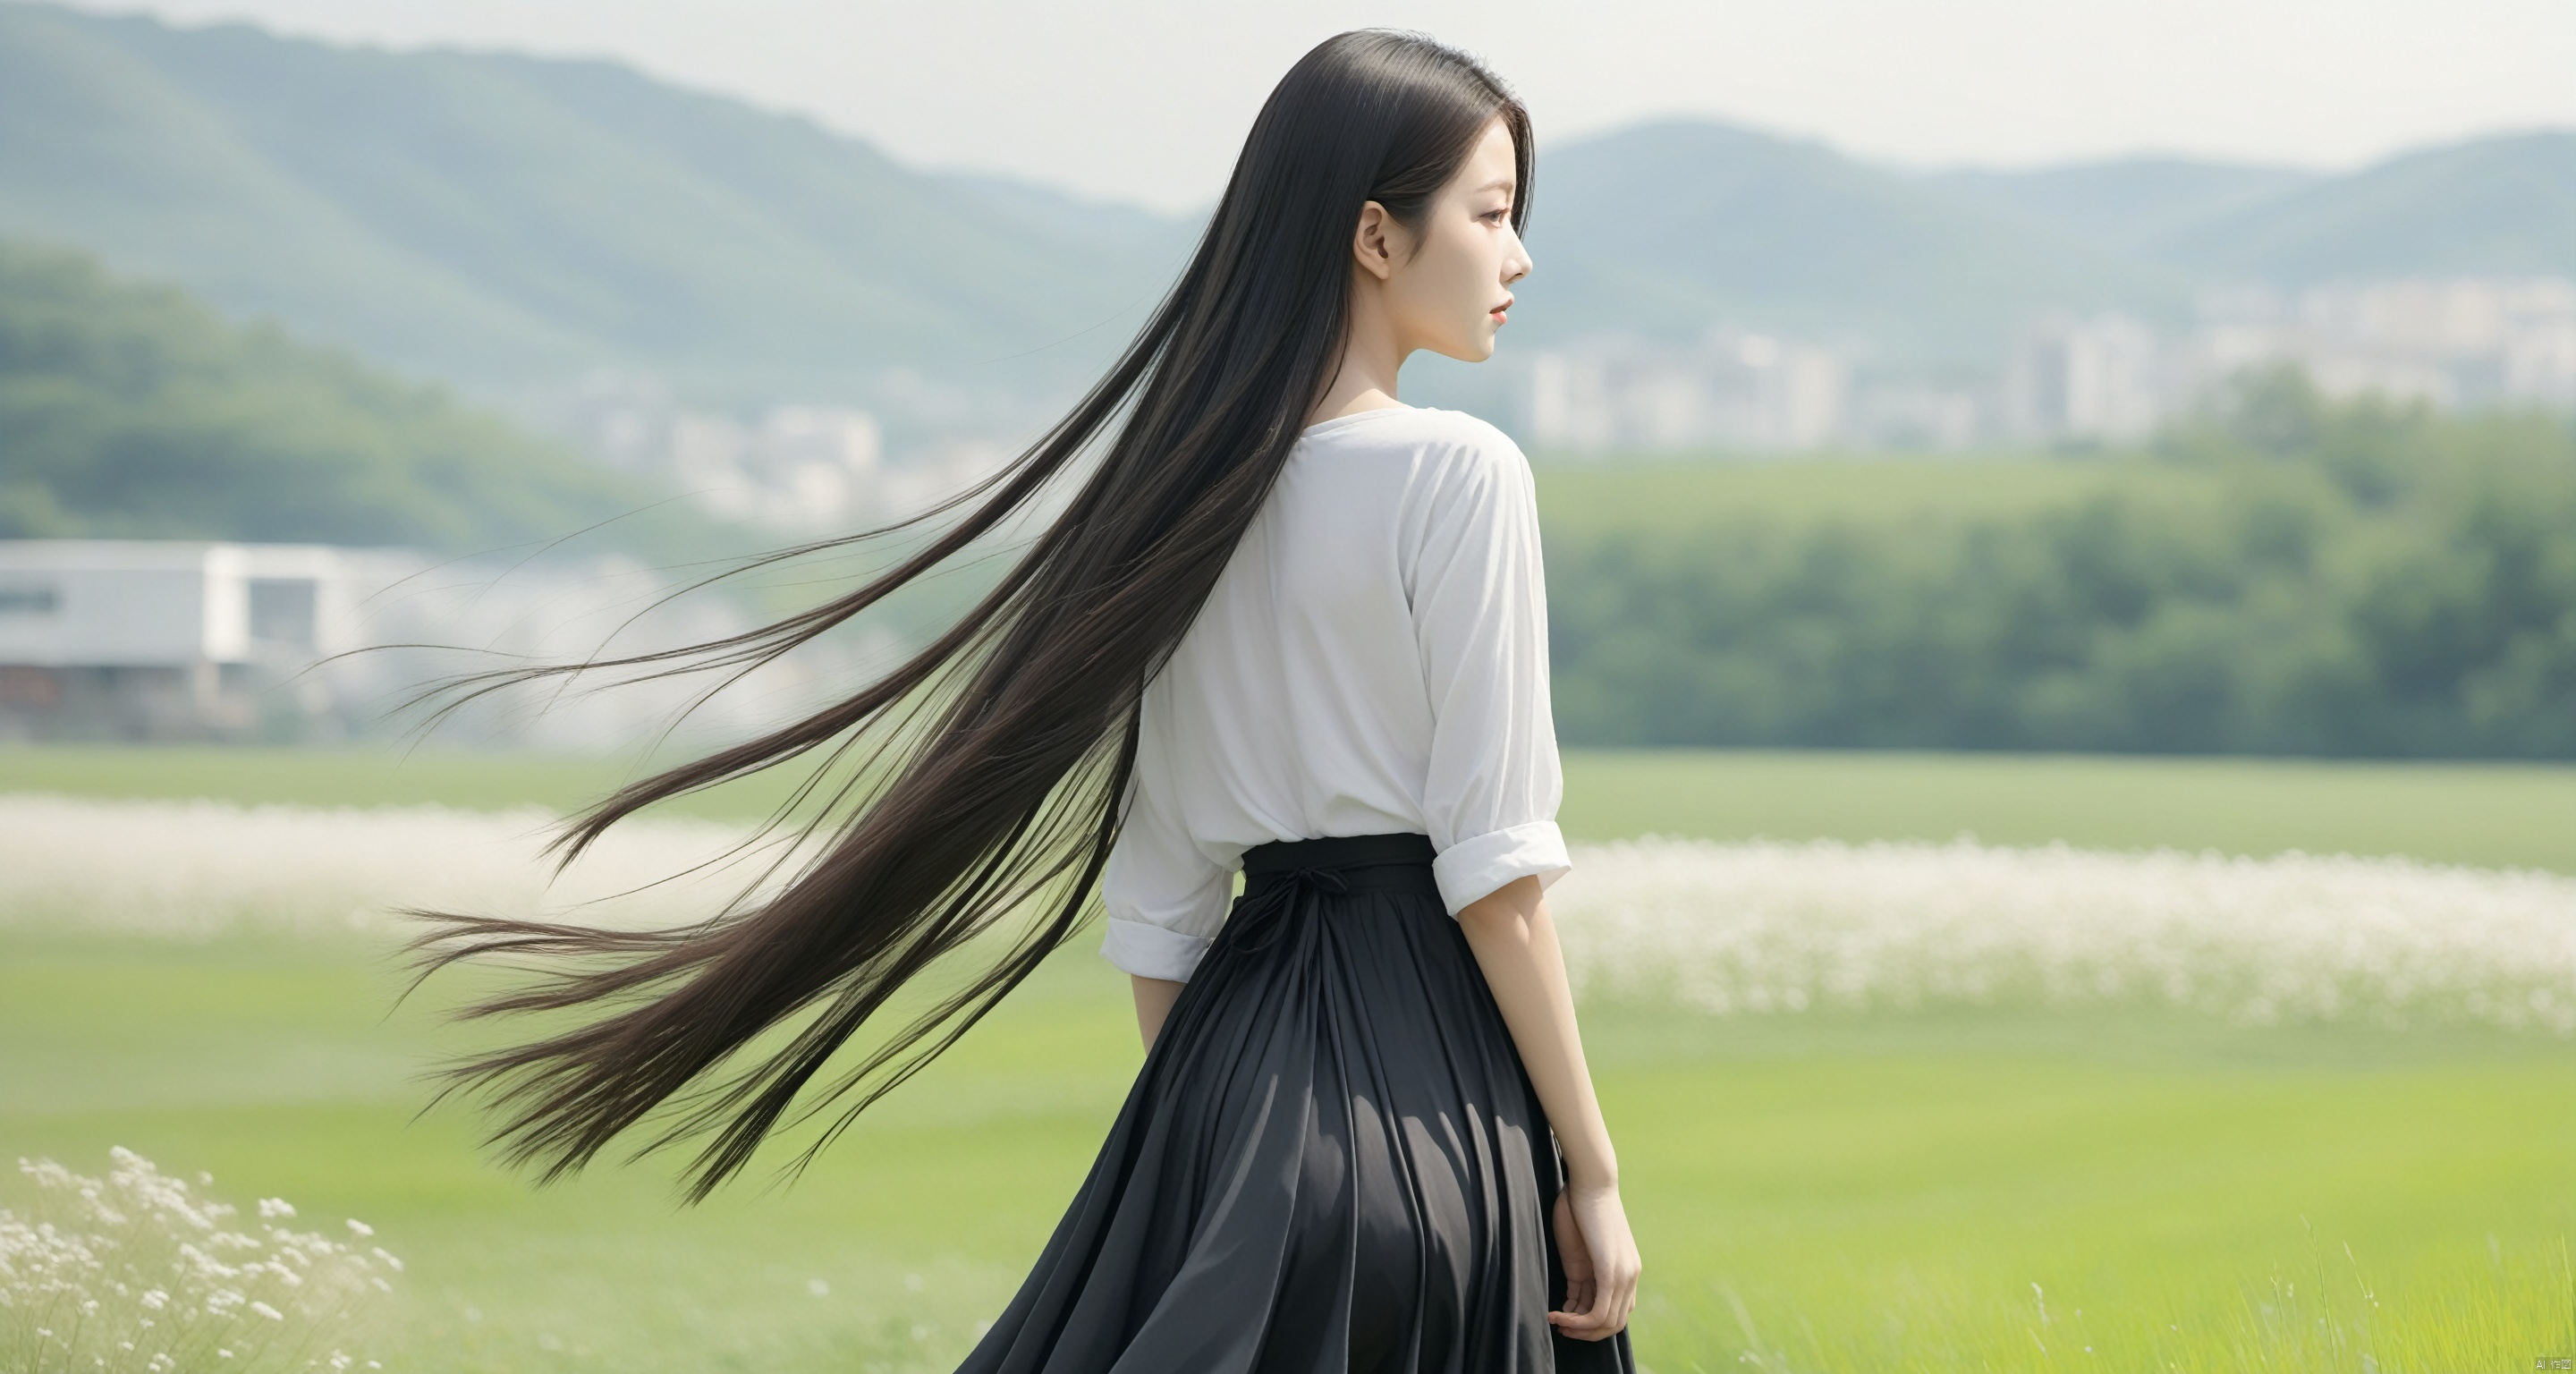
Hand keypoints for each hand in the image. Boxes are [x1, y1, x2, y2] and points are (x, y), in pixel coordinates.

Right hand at [1547, 1181, 1638, 1339]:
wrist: (1591, 1182)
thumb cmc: (1581, 1205)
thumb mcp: (1583, 1245)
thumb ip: (1584, 1269)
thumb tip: (1572, 1292)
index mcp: (1625, 1269)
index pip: (1617, 1311)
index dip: (1592, 1324)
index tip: (1566, 1321)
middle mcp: (1630, 1275)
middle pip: (1614, 1323)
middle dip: (1586, 1333)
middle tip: (1561, 1329)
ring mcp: (1623, 1275)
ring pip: (1607, 1322)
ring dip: (1579, 1330)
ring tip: (1556, 1322)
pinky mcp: (1611, 1272)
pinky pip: (1599, 1312)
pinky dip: (1577, 1321)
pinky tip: (1557, 1315)